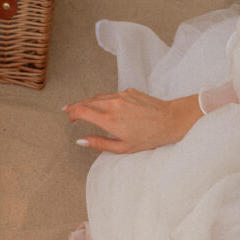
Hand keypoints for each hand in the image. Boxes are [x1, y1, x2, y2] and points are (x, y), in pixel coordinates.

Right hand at [64, 88, 201, 153]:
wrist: (171, 120)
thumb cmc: (149, 137)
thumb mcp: (123, 147)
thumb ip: (99, 143)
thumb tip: (81, 141)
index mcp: (109, 120)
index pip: (81, 111)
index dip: (71, 113)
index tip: (69, 118)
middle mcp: (112, 104)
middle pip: (86, 102)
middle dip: (75, 106)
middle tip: (69, 111)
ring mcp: (121, 95)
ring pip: (98, 97)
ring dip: (88, 102)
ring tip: (83, 108)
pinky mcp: (129, 91)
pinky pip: (111, 95)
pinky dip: (103, 100)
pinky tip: (104, 106)